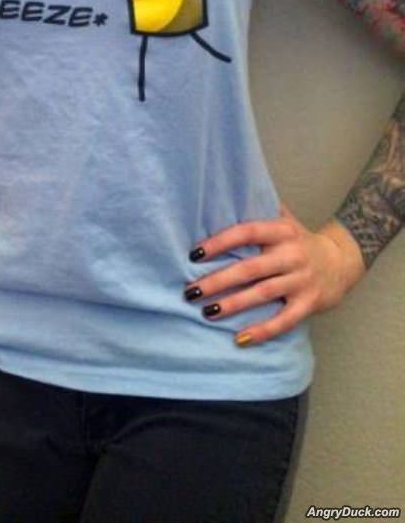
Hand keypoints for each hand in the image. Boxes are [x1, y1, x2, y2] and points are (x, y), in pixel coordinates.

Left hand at [183, 201, 366, 346]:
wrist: (343, 261)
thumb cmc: (299, 240)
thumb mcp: (283, 220)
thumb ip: (258, 209)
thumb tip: (222, 195)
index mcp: (282, 231)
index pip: (247, 232)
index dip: (221, 242)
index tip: (194, 254)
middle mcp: (292, 254)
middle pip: (251, 268)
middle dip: (218, 280)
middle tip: (191, 291)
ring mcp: (302, 280)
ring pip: (264, 294)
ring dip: (234, 304)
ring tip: (207, 313)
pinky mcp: (310, 303)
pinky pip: (285, 320)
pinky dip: (262, 331)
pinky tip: (240, 339)